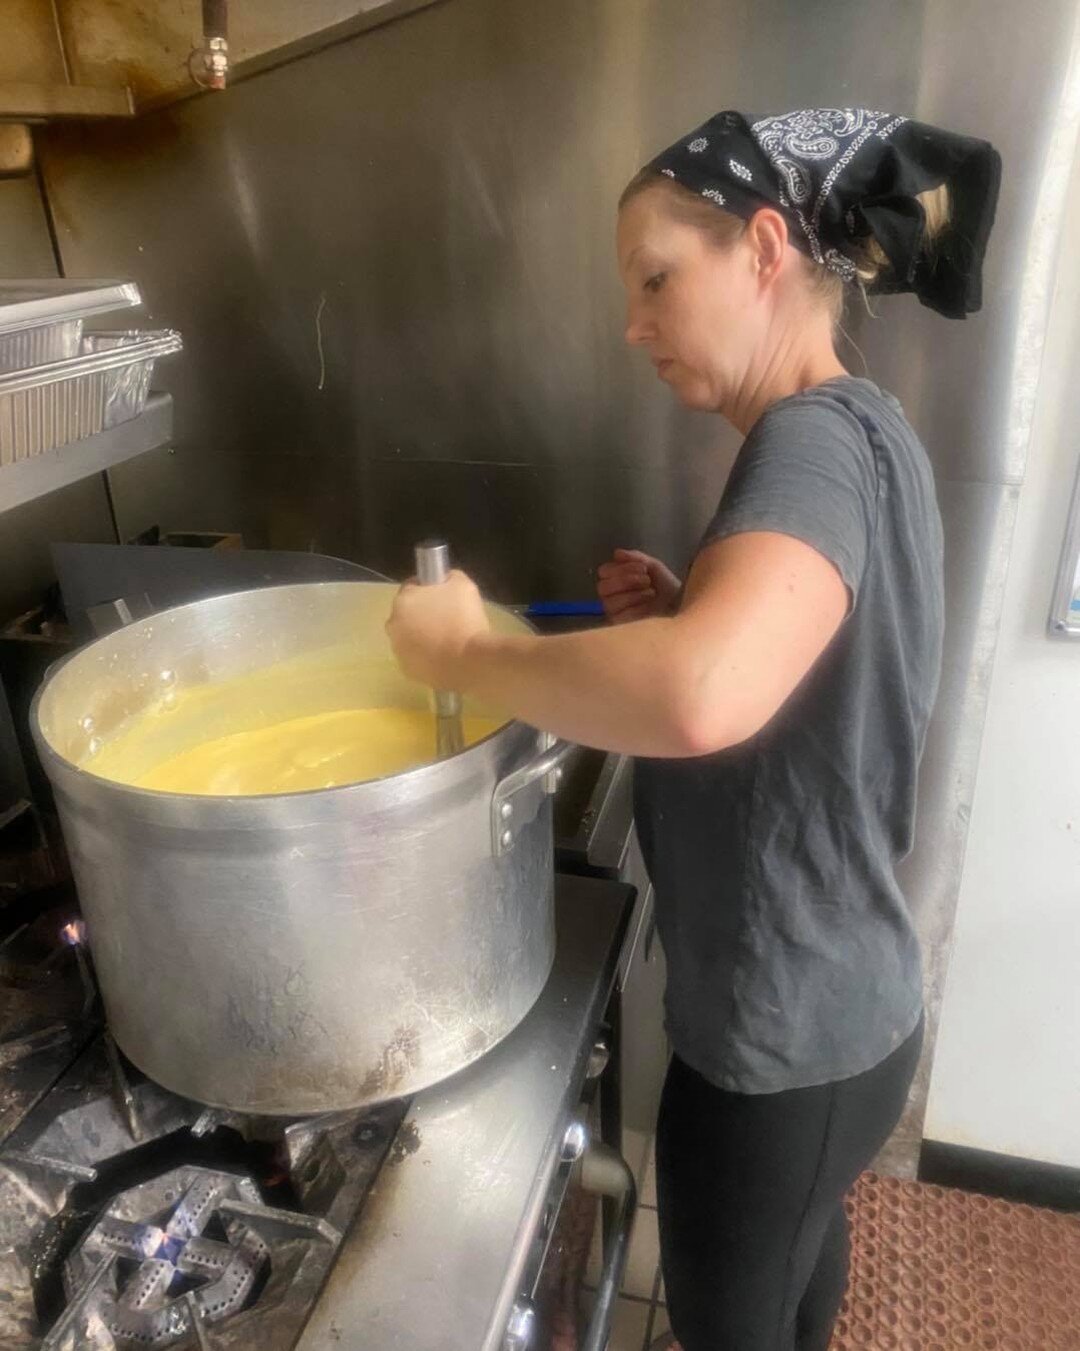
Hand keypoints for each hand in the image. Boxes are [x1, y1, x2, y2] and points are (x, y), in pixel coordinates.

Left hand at [386, 570, 490, 687]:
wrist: (470, 663)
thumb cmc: (466, 620)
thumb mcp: (463, 585)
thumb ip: (449, 578)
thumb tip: (445, 579)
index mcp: (403, 600)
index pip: (411, 586)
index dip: (428, 589)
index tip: (444, 595)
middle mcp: (394, 625)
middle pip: (407, 614)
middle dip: (422, 614)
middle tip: (447, 618)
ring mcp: (399, 650)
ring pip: (409, 637)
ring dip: (422, 636)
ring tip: (447, 640)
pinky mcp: (408, 671)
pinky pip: (416, 658)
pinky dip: (426, 657)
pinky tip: (444, 657)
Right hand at [596, 549, 681, 623]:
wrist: (681, 606)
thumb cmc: (665, 586)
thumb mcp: (653, 567)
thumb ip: (635, 558)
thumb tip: (617, 553)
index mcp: (614, 579)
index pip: (604, 572)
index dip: (622, 568)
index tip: (643, 568)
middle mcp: (610, 596)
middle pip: (603, 587)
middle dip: (627, 580)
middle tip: (647, 580)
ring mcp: (613, 612)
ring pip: (610, 602)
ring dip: (633, 595)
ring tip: (651, 593)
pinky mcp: (621, 626)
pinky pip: (621, 616)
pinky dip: (637, 608)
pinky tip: (649, 606)